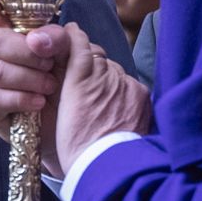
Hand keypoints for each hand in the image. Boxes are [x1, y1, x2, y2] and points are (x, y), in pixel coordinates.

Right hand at [0, 0, 70, 174]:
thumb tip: (40, 37)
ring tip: (51, 87)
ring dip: (29, 78)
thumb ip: (62, 40)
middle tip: (49, 63)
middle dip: (24, 51)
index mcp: (15, 35)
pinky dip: (21, 98)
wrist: (72, 127)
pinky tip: (39, 103)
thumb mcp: (73, 58)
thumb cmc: (69, 85)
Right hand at [57, 23, 150, 163]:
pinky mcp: (141, 95)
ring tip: (103, 106)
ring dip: (109, 82)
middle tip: (85, 85)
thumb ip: (68, 83)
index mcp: (79, 77)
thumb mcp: (60, 113)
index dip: (75, 39)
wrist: (107, 167)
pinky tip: (119, 112)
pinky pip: (131, 86)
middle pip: (98, 58)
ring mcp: (125, 84)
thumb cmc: (77, 147)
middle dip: (91, 65)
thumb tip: (71, 65)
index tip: (72, 33)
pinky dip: (125, 95)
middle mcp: (104, 74)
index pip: (79, 43)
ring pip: (115, 72)